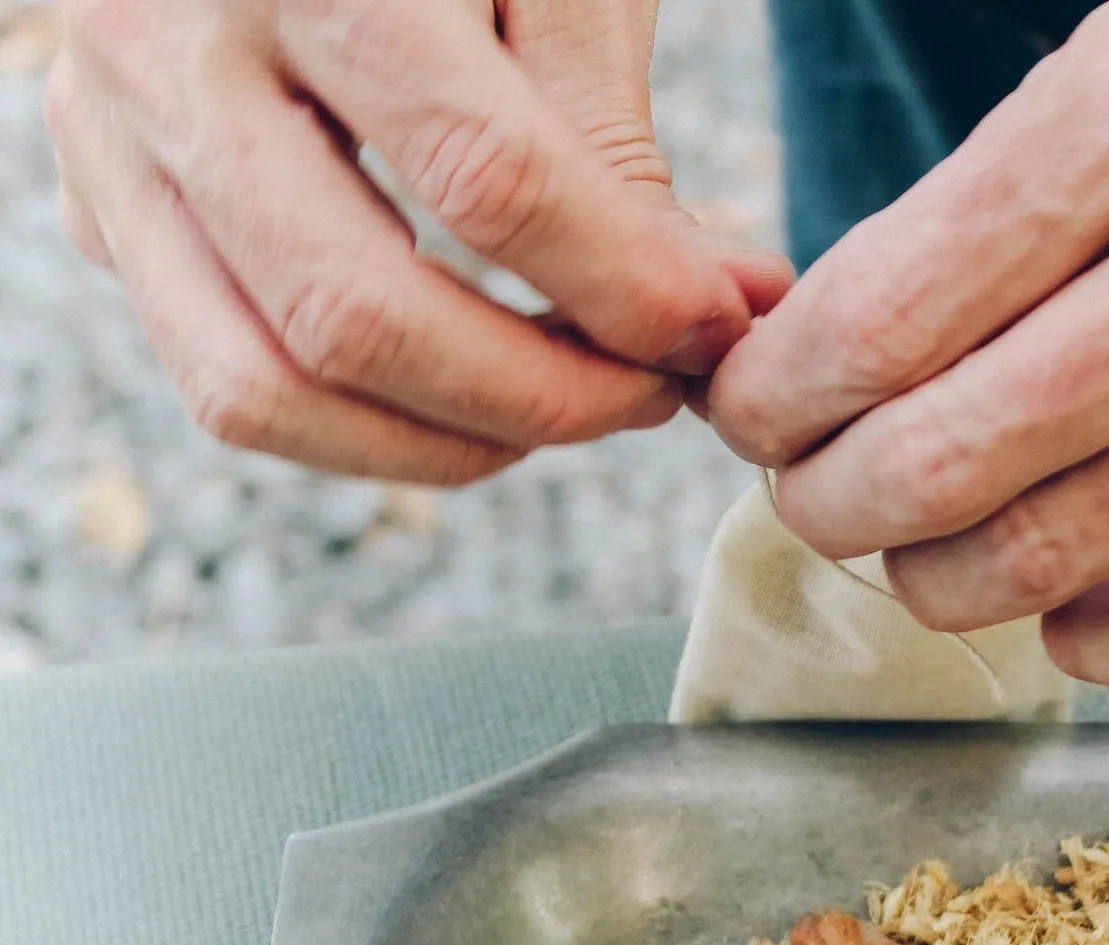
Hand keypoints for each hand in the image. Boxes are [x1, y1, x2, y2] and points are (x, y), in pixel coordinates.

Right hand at [45, 0, 791, 482]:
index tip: (713, 333)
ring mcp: (109, 143)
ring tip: (565, 413)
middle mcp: (161, 52)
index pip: (484, 177)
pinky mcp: (102, 210)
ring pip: (265, 390)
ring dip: (447, 445)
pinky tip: (470, 398)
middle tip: (648, 396)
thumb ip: (612, 141)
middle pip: (357, 315)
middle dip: (539, 398)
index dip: (624, 287)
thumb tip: (722, 313)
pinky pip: (229, 385)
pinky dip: (366, 428)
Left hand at [710, 0, 1108, 696]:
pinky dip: (1087, 647)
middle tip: (816, 503)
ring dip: (941, 581)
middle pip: (951, 460)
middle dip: (834, 506)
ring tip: (926, 551)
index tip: (756, 424)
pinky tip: (1068, 606)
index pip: (885, 315)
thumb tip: (811, 378)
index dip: (779, 400)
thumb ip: (977, 222)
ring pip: (1051, 567)